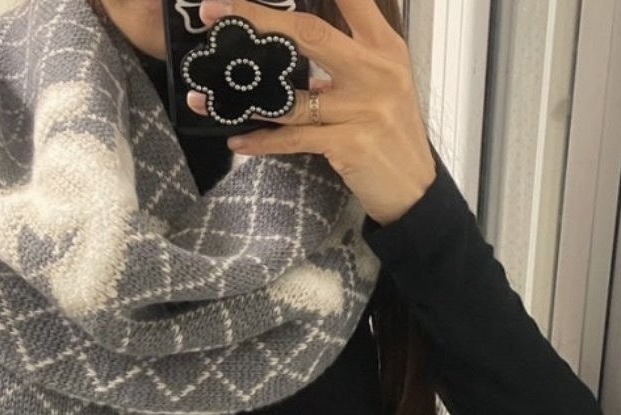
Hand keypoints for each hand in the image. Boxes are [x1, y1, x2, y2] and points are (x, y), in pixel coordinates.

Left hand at [188, 0, 436, 225]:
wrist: (415, 189)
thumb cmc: (393, 134)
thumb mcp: (384, 84)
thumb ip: (348, 60)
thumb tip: (295, 48)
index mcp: (385, 47)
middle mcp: (376, 70)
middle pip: (309, 33)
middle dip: (255, 17)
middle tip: (213, 11)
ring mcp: (363, 108)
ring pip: (290, 95)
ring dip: (243, 95)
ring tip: (206, 94)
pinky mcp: (350, 144)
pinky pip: (293, 138)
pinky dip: (262, 142)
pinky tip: (238, 141)